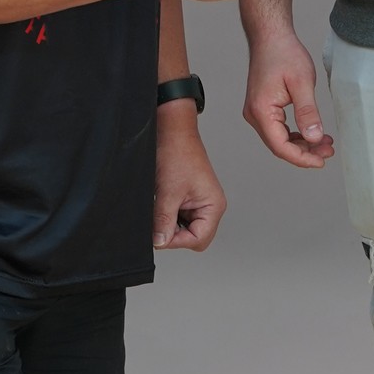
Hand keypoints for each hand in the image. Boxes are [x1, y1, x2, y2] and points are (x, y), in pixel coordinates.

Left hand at [153, 111, 227, 248]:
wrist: (171, 132)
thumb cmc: (177, 153)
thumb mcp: (168, 192)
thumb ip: (164, 221)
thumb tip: (160, 242)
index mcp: (214, 206)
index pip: (198, 239)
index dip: (177, 241)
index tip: (159, 234)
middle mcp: (210, 206)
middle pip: (194, 238)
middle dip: (174, 234)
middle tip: (159, 222)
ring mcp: (199, 203)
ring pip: (184, 229)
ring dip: (170, 223)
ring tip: (161, 206)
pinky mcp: (188, 199)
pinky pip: (178, 217)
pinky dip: (167, 215)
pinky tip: (161, 202)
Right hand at [243, 25, 333, 168]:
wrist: (271, 36)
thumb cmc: (284, 54)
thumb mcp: (302, 83)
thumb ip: (308, 113)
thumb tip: (314, 138)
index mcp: (261, 111)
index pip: (280, 146)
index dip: (302, 158)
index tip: (321, 161)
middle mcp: (254, 115)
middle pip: (279, 146)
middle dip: (305, 152)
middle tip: (329, 150)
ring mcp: (256, 112)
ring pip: (279, 139)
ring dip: (301, 144)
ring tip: (325, 142)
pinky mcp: (262, 108)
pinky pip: (278, 129)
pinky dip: (295, 134)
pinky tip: (312, 132)